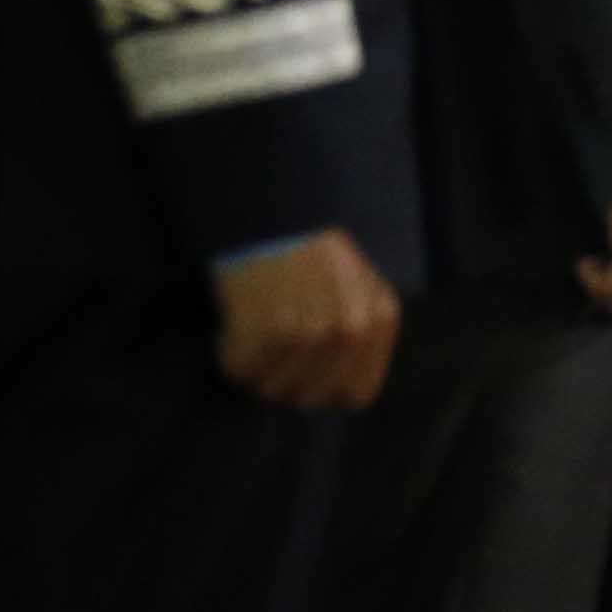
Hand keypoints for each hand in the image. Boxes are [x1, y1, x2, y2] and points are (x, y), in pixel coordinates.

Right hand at [213, 229, 400, 409]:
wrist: (273, 214)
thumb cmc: (315, 256)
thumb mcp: (363, 288)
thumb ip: (364, 338)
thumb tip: (348, 391)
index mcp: (380, 320)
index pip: (356, 394)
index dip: (326, 390)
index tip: (306, 374)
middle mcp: (351, 330)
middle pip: (310, 397)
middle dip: (287, 384)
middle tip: (271, 358)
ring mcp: (311, 332)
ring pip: (273, 389)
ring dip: (256, 371)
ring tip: (253, 338)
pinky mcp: (268, 328)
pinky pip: (241, 370)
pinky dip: (230, 356)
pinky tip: (234, 329)